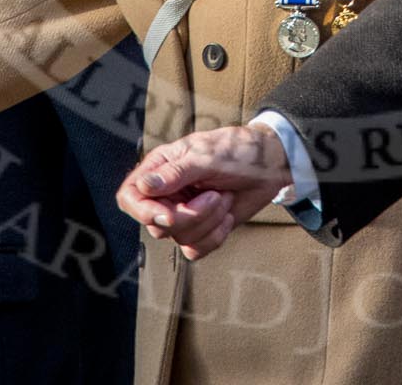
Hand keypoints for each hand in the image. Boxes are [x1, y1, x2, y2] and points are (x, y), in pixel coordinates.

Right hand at [117, 124, 290, 259]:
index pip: (130, 196)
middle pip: (156, 225)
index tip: (167, 215)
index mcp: (161, 168)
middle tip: (213, 195)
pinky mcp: (201, 229)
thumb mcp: (206, 156)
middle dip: (189, 216)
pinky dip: (214, 237)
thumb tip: (143, 185)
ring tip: (224, 198)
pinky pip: (195, 250)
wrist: (271, 167)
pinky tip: (226, 216)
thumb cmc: (238, 151)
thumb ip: (175, 173)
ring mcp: (183, 213)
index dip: (143, 211)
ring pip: (178, 238)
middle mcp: (168, 193)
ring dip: (208, 221)